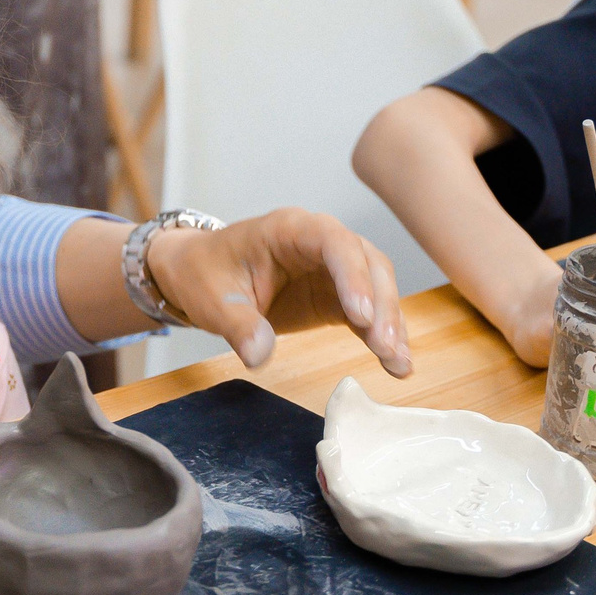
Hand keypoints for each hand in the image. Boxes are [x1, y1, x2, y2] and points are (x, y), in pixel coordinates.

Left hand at [145, 208, 411, 376]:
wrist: (198, 276)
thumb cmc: (204, 275)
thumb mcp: (210, 301)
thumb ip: (237, 325)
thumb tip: (259, 355)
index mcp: (288, 230)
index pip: (333, 242)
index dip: (352, 275)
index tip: (360, 315)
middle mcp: (318, 242)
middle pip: (366, 262)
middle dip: (380, 304)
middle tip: (385, 346)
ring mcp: (331, 268)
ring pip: (376, 286)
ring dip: (390, 323)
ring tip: (398, 363)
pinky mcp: (335, 295)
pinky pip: (368, 312)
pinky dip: (382, 336)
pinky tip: (396, 365)